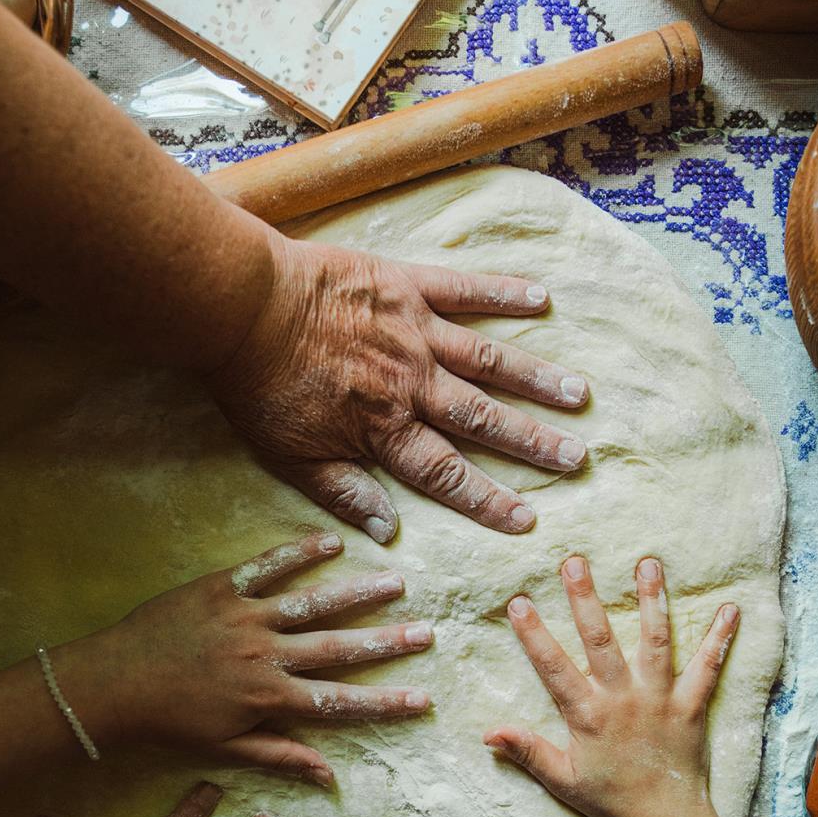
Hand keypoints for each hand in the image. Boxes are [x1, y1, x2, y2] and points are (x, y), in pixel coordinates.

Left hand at [70, 531, 433, 785]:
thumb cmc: (170, 722)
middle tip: (426, 633)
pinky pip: (268, 567)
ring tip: (395, 582)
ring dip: (357, 593)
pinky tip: (332, 542)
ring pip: (311, 603)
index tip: (422, 699)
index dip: (384, 703)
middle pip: (338, 648)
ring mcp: (245, 617)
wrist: (111, 683)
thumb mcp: (226, 748)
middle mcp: (265, 655)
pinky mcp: (222, 589)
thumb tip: (330, 777)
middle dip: (387, 643)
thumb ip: (280, 756)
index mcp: (268, 698)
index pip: (339, 702)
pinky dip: (299, 553)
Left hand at [208, 238, 588, 542]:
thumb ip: (343, 493)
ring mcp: (415, 332)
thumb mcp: (290, 458)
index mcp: (385, 429)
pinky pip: (464, 290)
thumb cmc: (259, 385)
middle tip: (576, 457)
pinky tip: (541, 299)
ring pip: (488, 360)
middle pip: (483, 419)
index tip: (528, 518)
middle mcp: (413, 384)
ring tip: (578, 394)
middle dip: (532, 442)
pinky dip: (503, 293)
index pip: (447, 474)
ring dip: (535, 379)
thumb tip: (388, 531)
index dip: (488, 500)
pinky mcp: (406, 286)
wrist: (239, 306)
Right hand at [484, 555, 739, 816]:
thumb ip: (526, 751)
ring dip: (651, 601)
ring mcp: (660, 699)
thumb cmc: (609, 800)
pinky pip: (708, 668)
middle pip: (600, 640)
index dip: (535, 634)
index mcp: (588, 715)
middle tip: (575, 560)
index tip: (520, 601)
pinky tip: (730, 610)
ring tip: (648, 563)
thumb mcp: (561, 779)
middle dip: (586, 598)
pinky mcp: (691, 705)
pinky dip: (720, 639)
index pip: (554, 667)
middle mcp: (623, 699)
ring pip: (654, 641)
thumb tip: (488, 732)